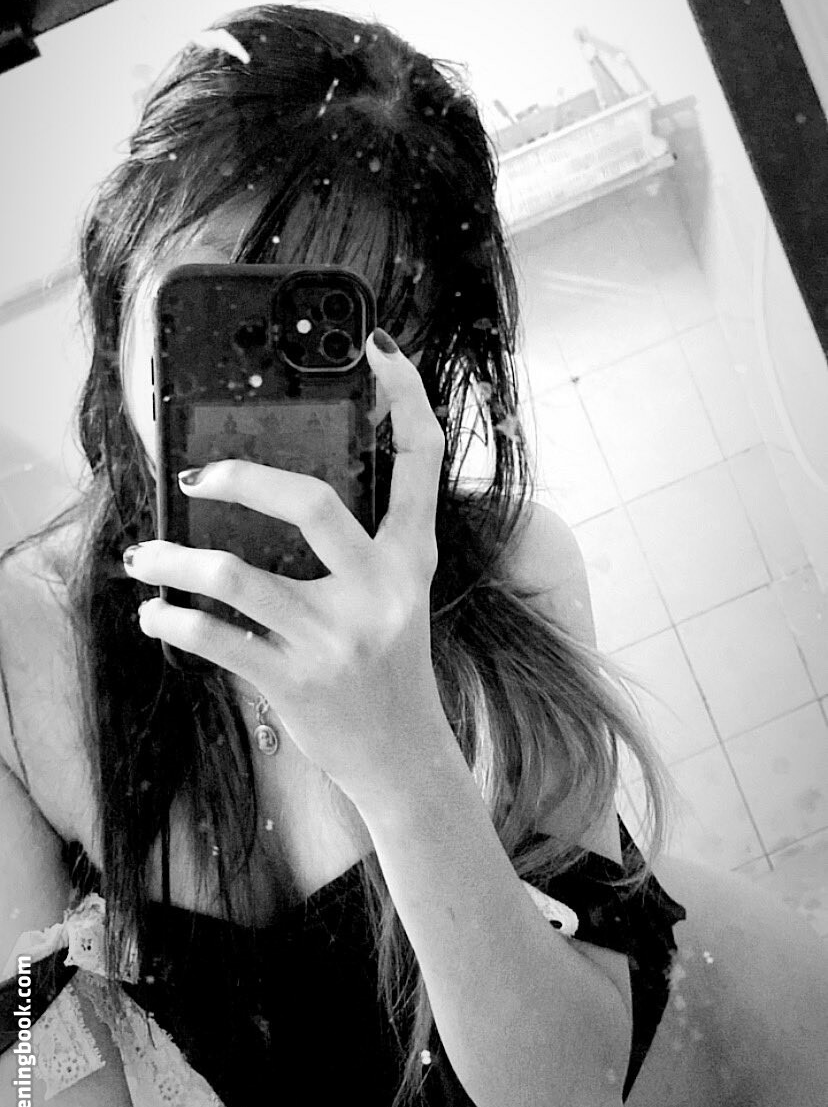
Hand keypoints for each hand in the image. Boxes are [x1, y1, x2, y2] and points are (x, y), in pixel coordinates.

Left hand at [126, 330, 452, 808]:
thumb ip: (359, 545)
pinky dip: (172, 620)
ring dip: (173, 564)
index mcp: (409, 558)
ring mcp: (334, 637)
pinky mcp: (293, 680)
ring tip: (142, 559)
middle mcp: (378, 590)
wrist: (402, 757)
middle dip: (242, 479)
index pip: (420, 460)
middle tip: (197, 478)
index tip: (378, 349)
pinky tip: (155, 612)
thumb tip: (275, 489)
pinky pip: (215, 639)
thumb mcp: (394, 595)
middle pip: (310, 503)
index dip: (406, 396)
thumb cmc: (387, 664)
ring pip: (236, 577)